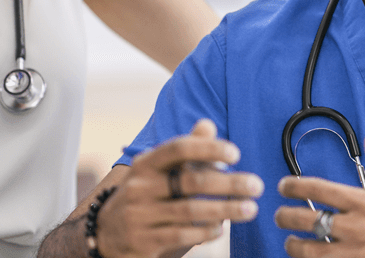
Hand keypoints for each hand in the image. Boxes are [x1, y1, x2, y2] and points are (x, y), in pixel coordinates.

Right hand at [96, 119, 263, 257]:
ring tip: (251, 209)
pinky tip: (221, 228)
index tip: (236, 154)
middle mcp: (140, 186)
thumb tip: (208, 124)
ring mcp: (139, 215)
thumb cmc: (148, 194)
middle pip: (192, 182)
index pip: (179, 148)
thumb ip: (186, 149)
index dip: (208, 148)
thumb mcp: (159, 170)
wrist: (107, 234)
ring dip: (226, 210)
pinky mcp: (143, 241)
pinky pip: (182, 234)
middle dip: (229, 184)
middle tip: (257, 186)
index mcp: (147, 163)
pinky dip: (206, 231)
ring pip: (190, 210)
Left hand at [275, 132, 364, 257]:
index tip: (284, 186)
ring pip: (311, 252)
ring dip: (295, 247)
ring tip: (290, 242)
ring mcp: (356, 253)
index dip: (295, 186)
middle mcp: (357, 228)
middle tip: (280, 215)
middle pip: (307, 222)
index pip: (319, 191)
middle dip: (286, 217)